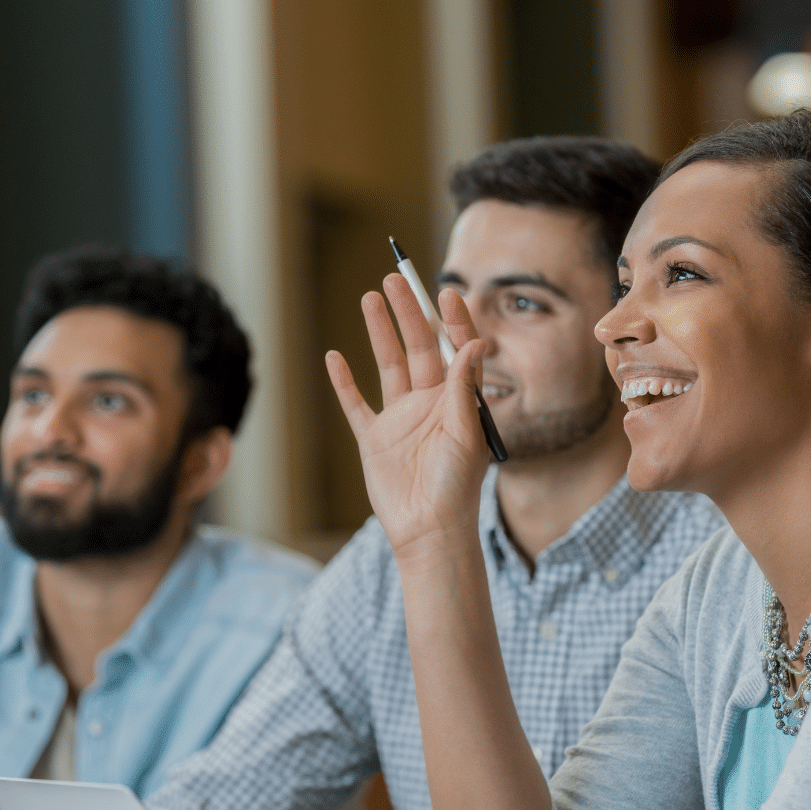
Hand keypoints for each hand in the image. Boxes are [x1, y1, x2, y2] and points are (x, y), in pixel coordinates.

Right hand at [326, 275, 489, 562]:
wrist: (428, 530)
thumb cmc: (456, 487)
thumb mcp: (466, 433)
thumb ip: (465, 388)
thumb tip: (476, 342)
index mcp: (457, 401)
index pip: (455, 349)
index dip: (452, 320)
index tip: (446, 291)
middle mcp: (429, 404)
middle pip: (418, 347)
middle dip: (409, 312)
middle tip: (397, 278)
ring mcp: (399, 420)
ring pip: (388, 365)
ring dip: (379, 332)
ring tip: (370, 297)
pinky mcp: (373, 439)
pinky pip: (356, 404)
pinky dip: (344, 382)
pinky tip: (334, 357)